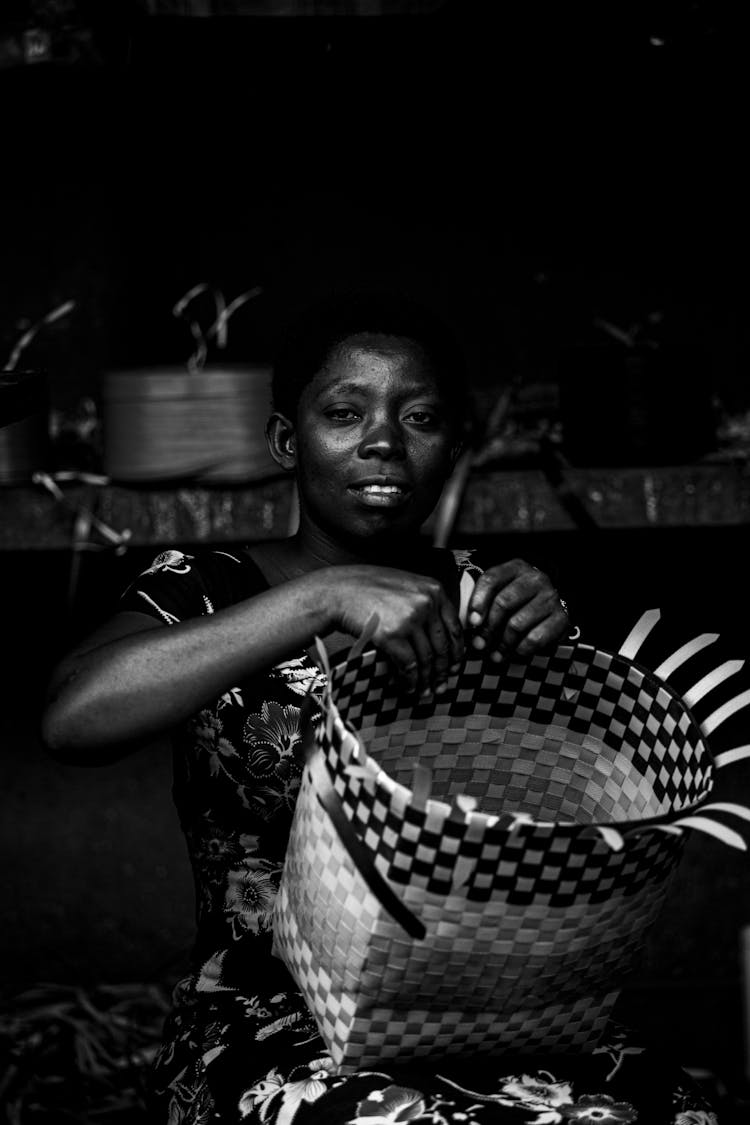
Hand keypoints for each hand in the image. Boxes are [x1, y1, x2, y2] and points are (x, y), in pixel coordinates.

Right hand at [318, 565, 464, 697]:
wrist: (338, 591)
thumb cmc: (370, 590)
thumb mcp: (406, 586)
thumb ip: (426, 603)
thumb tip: (443, 636)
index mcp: (434, 590)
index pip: (455, 628)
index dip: (457, 653)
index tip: (454, 668)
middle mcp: (426, 603)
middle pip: (443, 646)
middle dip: (443, 672)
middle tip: (440, 687)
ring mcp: (409, 619)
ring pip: (427, 659)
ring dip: (426, 680)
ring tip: (424, 692)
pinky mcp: (391, 635)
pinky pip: (409, 666)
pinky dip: (410, 681)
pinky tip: (408, 688)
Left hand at [466, 559, 569, 660]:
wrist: (554, 609)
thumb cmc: (519, 603)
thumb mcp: (502, 592)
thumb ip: (485, 601)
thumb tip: (471, 625)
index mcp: (516, 568)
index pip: (492, 579)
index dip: (478, 601)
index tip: (472, 622)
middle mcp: (536, 579)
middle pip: (503, 602)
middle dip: (488, 628)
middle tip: (479, 644)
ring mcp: (551, 597)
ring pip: (517, 624)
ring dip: (502, 644)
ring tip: (495, 654)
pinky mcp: (562, 618)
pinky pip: (535, 638)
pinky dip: (521, 650)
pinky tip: (514, 653)